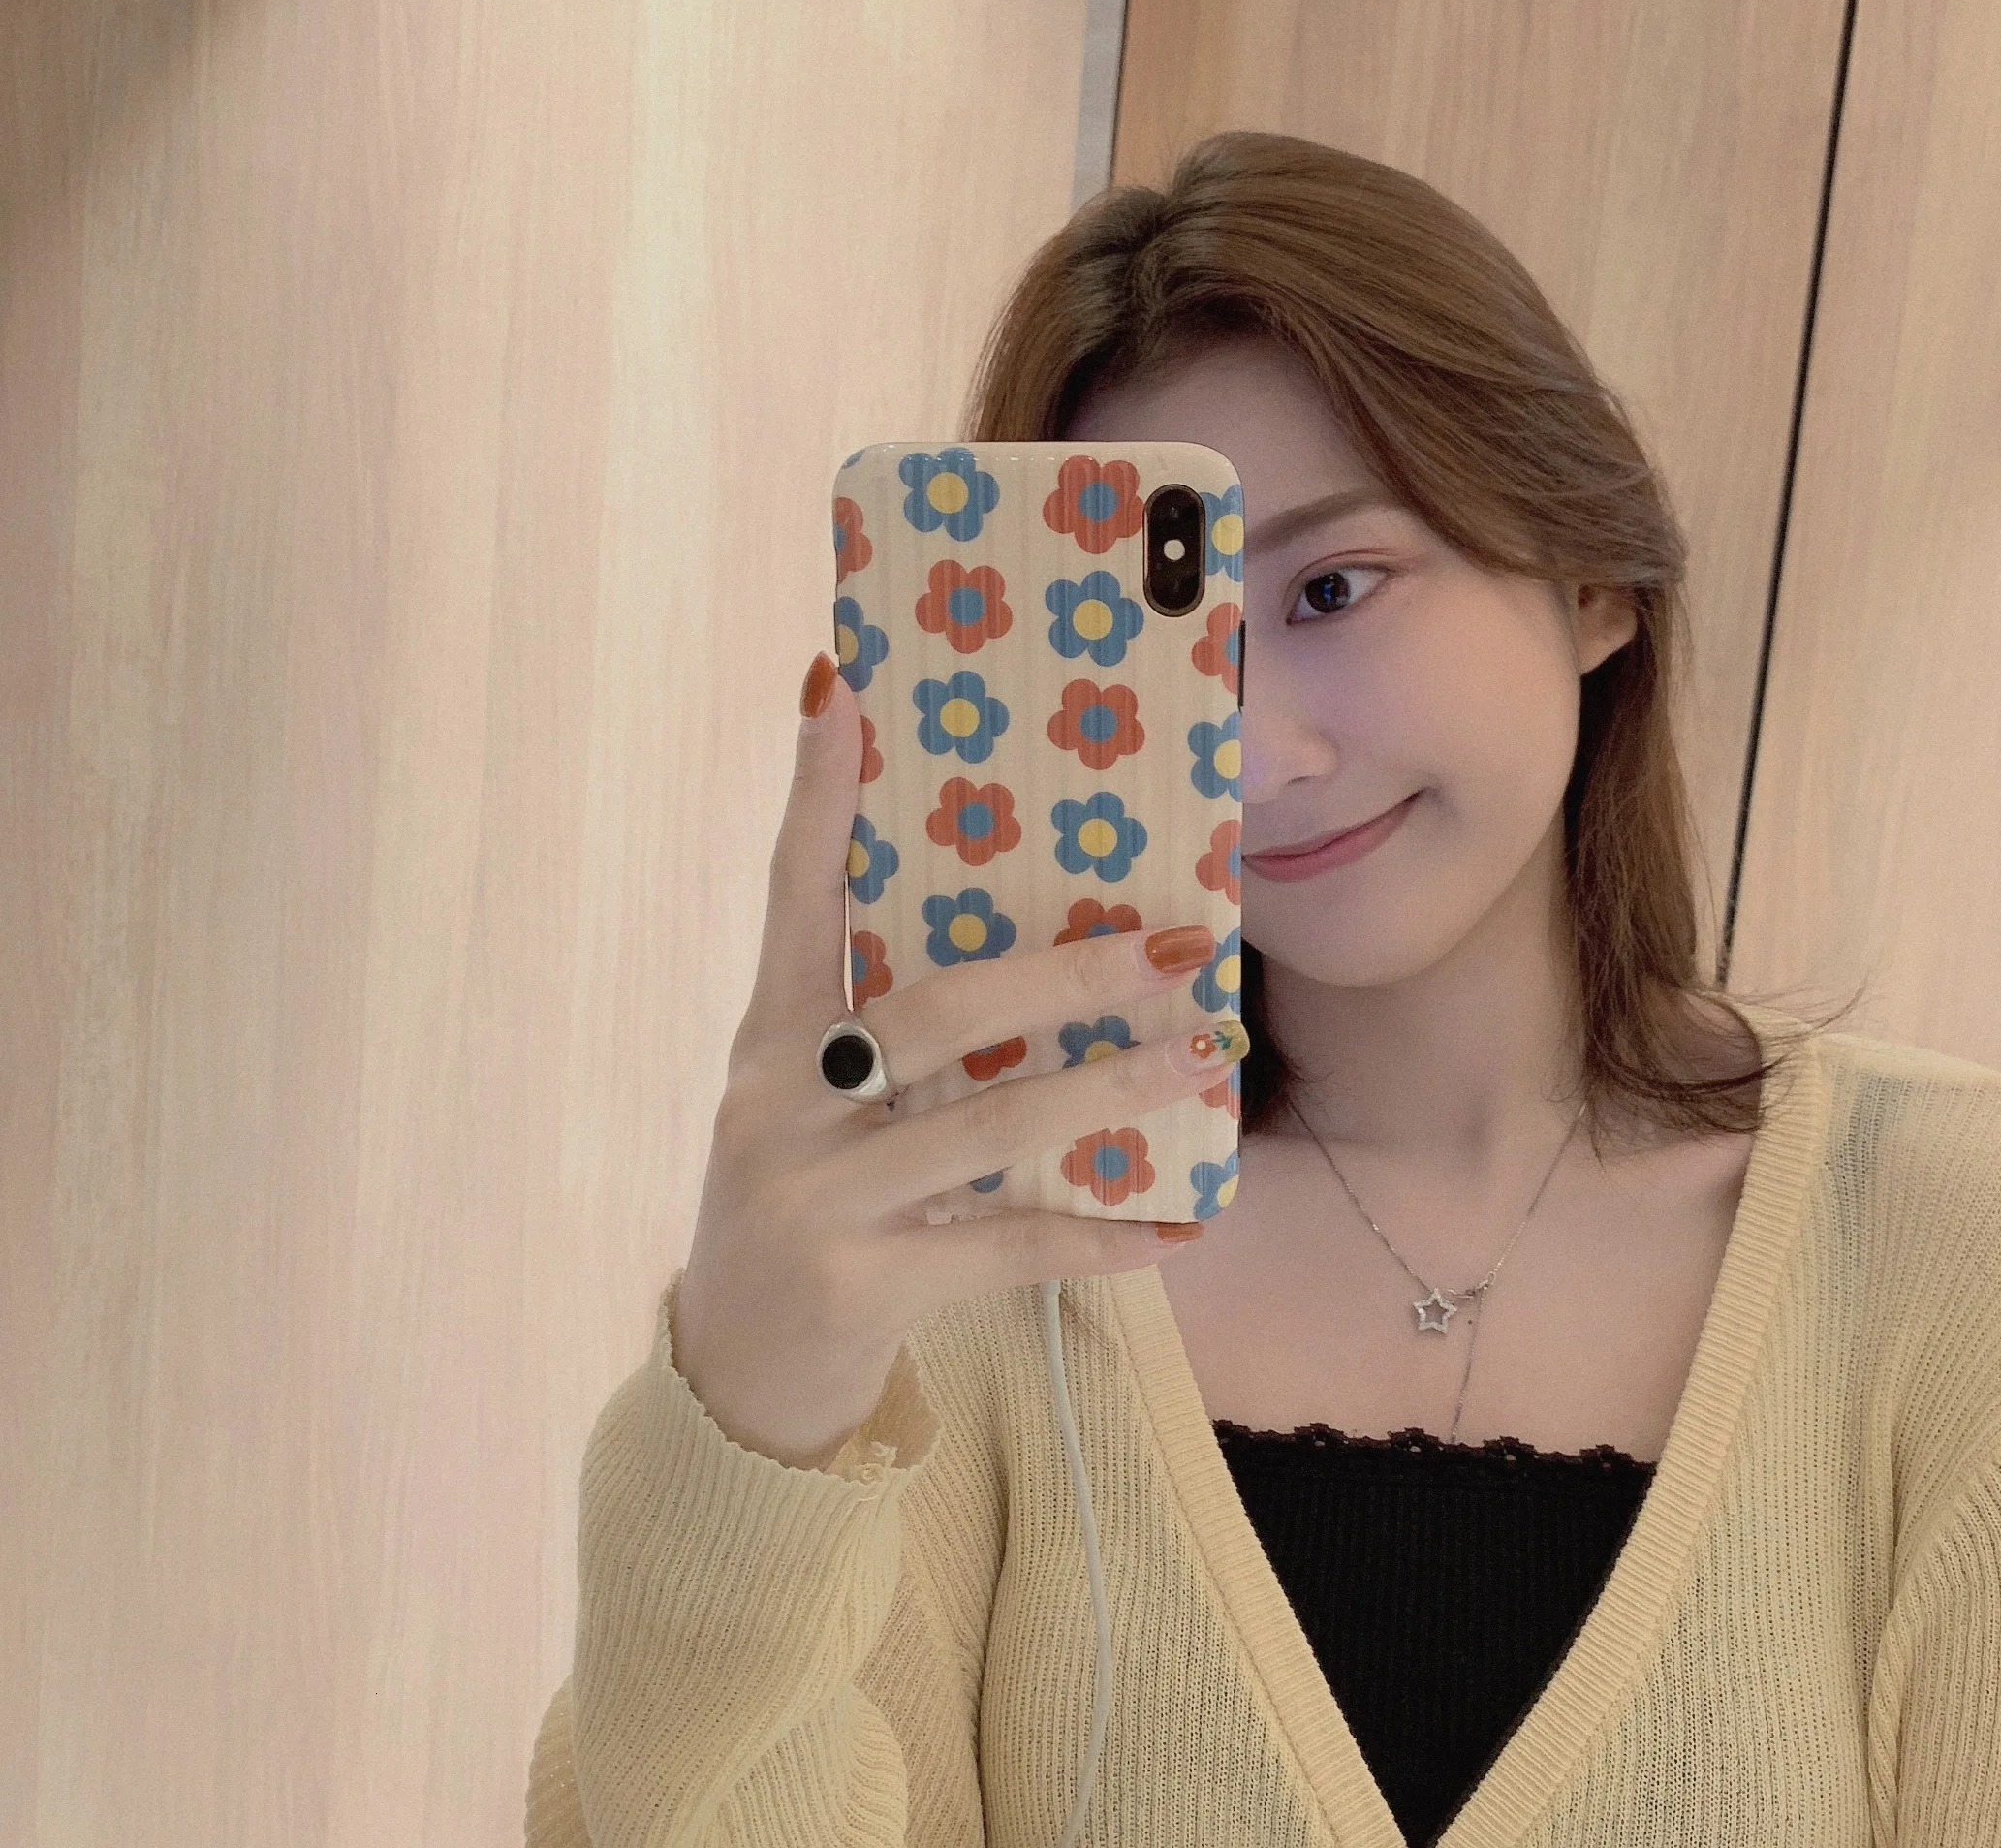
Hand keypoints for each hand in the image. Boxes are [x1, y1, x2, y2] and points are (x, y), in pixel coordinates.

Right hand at [671, 652, 1242, 1470]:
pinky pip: (1008, 1248)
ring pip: (988, 1126)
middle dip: (1065, 974)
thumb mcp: (814, 1103)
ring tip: (1203, 1053)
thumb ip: (884, 1028)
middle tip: (1178, 940)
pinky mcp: (866, 1285)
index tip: (841, 686)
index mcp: (765, 1040)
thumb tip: (1028, 947)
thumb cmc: (803, 1200)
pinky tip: (1180, 1223)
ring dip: (1109, 1090)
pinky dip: (1099, 1235)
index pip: (792, 894)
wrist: (737, 1372)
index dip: (816, 795)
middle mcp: (782, 1106)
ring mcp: (820, 1200)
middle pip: (936, 1012)